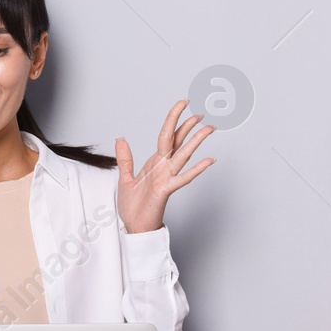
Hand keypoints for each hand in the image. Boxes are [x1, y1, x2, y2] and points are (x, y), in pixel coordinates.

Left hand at [113, 99, 215, 233]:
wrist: (133, 227)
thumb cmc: (132, 206)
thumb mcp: (124, 178)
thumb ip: (125, 158)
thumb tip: (120, 138)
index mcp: (155, 162)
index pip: (167, 136)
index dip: (174, 119)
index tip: (183, 103)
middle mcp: (164, 167)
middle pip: (178, 141)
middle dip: (188, 126)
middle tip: (201, 112)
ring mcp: (167, 178)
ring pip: (183, 155)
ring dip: (196, 142)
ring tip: (209, 129)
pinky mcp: (166, 190)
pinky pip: (183, 178)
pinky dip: (196, 169)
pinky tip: (210, 160)